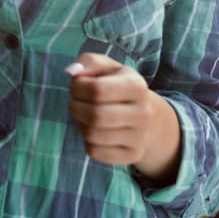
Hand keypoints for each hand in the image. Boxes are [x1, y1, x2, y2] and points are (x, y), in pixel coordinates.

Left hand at [65, 53, 180, 180]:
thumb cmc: (117, 86)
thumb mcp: (108, 67)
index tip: (76, 86)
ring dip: (80, 124)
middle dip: (75, 107)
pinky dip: (87, 141)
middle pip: (95, 115)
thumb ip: (89, 62)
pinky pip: (95, 152)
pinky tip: (94, 131)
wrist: (145, 116)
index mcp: (137, 86)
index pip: (96, 90)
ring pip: (93, 135)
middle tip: (75, 102)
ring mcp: (140, 137)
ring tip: (84, 115)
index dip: (77, 87)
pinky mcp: (132, 155)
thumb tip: (73, 71)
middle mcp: (143, 113)